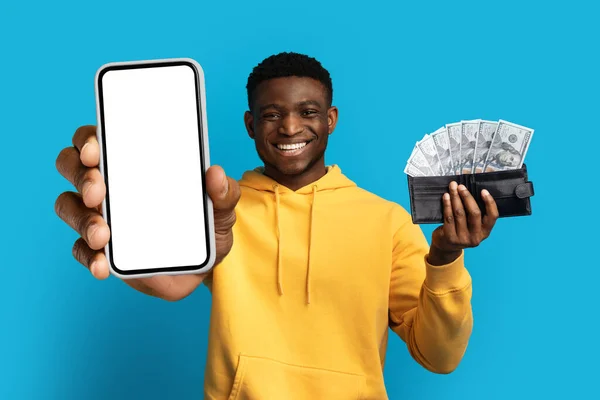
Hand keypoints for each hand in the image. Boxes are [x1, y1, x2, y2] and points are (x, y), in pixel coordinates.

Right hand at [54, 125, 240, 300]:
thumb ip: (224, 192)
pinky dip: (89, 256)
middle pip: (73, 166)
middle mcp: (111, 185)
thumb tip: (216, 174)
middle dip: (81, 176)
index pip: (98, 139)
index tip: (95, 149)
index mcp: (134, 163)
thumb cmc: (206, 226)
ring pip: (70, 206)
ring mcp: (102, 216)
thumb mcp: (223, 209)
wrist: (204, 267)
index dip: (88, 139)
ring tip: (103, 235)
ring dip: (81, 218)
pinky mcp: (102, 250)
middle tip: (98, 192)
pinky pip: (82, 250)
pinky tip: (102, 265)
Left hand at [428, 181, 498, 265]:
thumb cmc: (460, 230)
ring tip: (452, 188)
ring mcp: (463, 238)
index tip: (484, 191)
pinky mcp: (450, 237)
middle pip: (474, 213)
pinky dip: (447, 205)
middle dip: (467, 197)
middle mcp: (476, 237)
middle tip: (461, 186)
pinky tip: (446, 197)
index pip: (493, 216)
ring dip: (456, 198)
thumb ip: (475, 213)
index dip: (489, 203)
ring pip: (460, 213)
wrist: (446, 247)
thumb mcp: (472, 226)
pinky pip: (448, 217)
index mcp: (485, 232)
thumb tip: (471, 190)